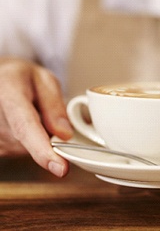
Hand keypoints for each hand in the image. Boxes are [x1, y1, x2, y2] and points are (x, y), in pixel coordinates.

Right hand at [0, 58, 72, 176]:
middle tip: (43, 108)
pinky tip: (25, 122)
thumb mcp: (44, 80)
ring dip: (38, 136)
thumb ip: (54, 105)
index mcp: (8, 94)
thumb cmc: (21, 77)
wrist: (0, 80)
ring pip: (28, 149)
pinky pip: (22, 150)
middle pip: (30, 141)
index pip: (26, 127)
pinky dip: (30, 140)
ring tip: (30, 111)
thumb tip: (65, 135)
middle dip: (47, 133)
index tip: (61, 168)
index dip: (44, 150)